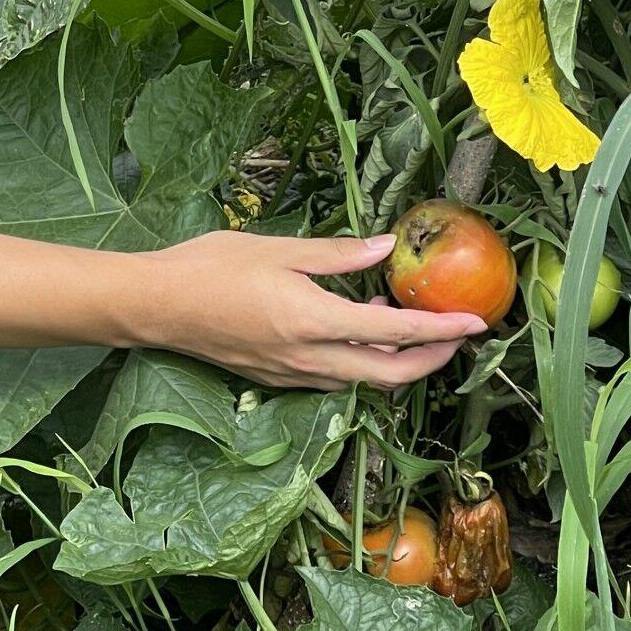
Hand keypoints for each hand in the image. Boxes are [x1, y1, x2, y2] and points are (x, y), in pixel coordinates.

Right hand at [134, 230, 486, 390]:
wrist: (154, 306)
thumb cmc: (208, 268)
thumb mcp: (277, 248)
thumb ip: (336, 254)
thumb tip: (385, 249)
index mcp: (313, 320)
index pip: (395, 334)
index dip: (442, 330)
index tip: (476, 322)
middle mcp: (309, 358)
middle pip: (389, 375)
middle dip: (433, 359)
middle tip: (456, 334)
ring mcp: (292, 373)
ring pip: (362, 381)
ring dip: (395, 362)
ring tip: (406, 325)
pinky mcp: (276, 377)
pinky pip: (334, 378)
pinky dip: (360, 362)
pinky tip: (356, 332)